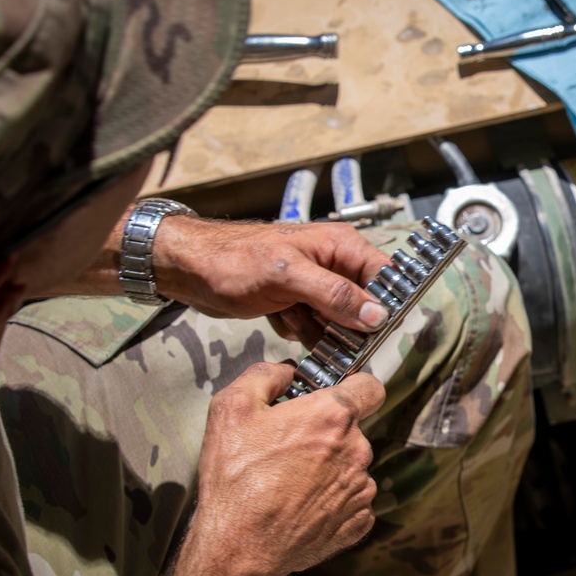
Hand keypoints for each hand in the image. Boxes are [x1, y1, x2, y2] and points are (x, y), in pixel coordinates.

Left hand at [154, 218, 391, 345]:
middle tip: (315, 322)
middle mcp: (334, 263)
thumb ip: (335, 295)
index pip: (385, 276)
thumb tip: (377, 315)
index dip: (384, 304)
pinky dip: (297, 329)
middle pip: (364, 305)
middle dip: (342, 323)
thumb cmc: (233, 260)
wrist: (191, 270)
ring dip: (315, 329)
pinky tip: (276, 315)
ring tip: (287, 313)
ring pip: (339, 322)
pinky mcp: (299, 302)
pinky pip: (315, 328)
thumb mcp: (287, 276)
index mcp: (340, 245)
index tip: (374, 330)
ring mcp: (315, 285)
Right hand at [193, 361, 383, 575]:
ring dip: (329, 468)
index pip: (370, 386)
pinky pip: (351, 500)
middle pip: (352, 429)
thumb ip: (264, 375)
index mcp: (333, 416)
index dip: (353, 386)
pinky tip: (301, 506)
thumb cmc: (236, 479)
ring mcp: (361, 488)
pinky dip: (332, 501)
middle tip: (288, 447)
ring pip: (352, 466)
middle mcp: (357, 449)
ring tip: (290, 483)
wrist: (240, 548)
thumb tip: (286, 372)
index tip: (332, 396)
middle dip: (326, 433)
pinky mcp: (358, 521)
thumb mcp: (232, 408)